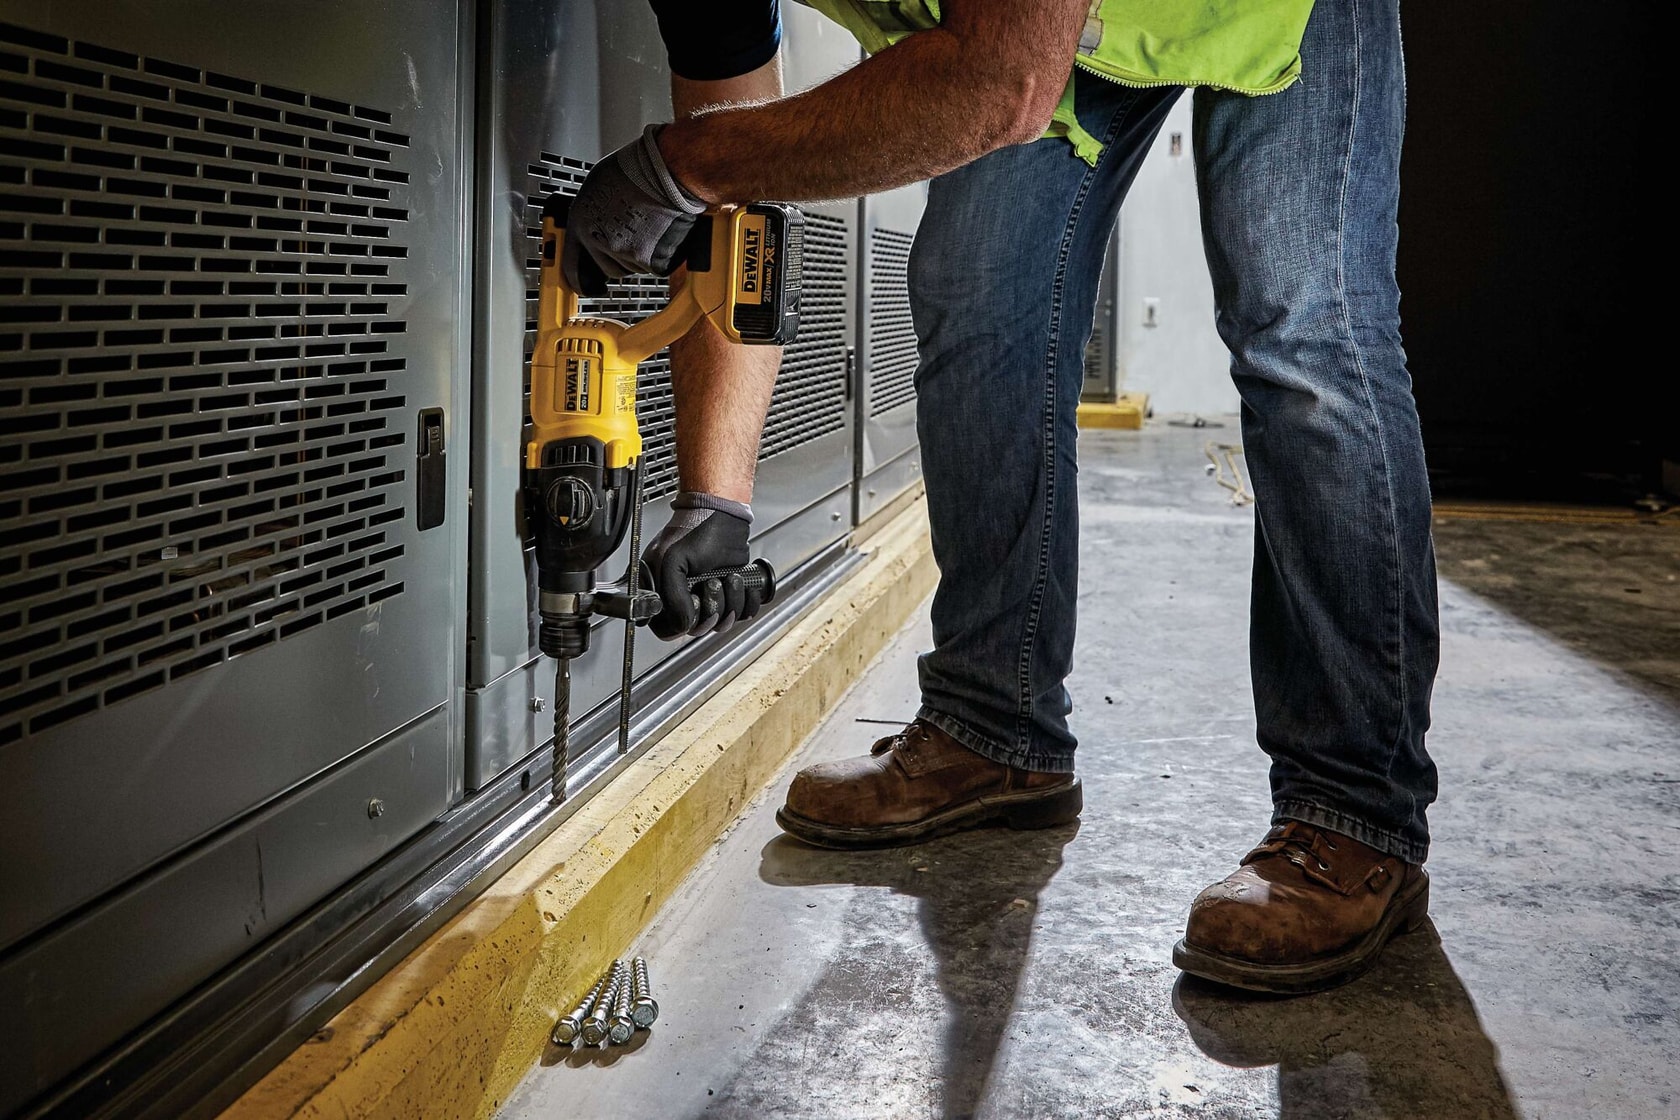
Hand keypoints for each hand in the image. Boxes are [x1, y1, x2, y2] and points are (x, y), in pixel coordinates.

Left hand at [563, 124, 705, 290]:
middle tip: (634, 237)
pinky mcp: (649, 259)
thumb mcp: (599, 185)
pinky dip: (662, 255)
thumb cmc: (637, 169)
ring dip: (643, 254)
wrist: (666, 172)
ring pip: (634, 267)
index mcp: (581, 221)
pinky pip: (656, 266)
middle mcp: (599, 239)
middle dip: (620, 258)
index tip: (582, 284)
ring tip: (650, 226)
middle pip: (608, 268)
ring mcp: (624, 251)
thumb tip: (595, 223)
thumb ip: (594, 213)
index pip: (571, 264)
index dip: (577, 278)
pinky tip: (663, 232)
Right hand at [641, 492, 762, 639]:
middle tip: (713, 583)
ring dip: (730, 602)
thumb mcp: (672, 561)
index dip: (682, 624)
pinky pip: (740, 615)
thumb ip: (673, 597)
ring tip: (730, 578)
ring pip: (720, 623)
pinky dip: (746, 602)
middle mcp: (682, 598)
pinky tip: (742, 583)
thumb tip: (684, 624)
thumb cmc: (695, 529)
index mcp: (660, 592)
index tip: (693, 602)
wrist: (723, 516)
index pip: (667, 629)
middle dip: (712, 608)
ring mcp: (706, 598)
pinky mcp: (728, 595)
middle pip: (698, 629)